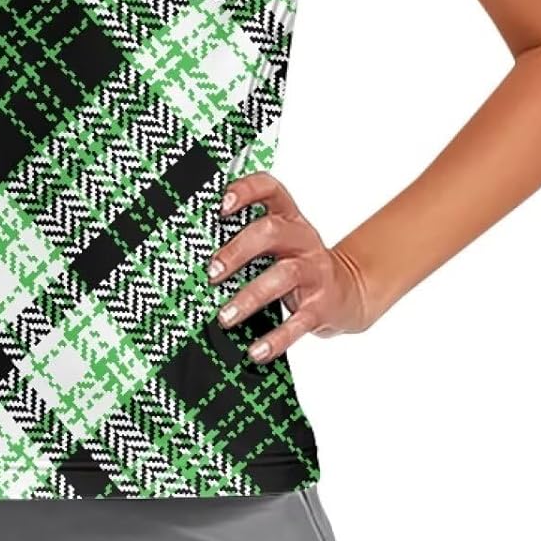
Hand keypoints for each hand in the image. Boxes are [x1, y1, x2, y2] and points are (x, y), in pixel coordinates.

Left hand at [207, 170, 375, 361]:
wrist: (348, 292)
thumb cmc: (297, 263)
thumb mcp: (279, 243)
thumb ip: (246, 238)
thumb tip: (192, 250)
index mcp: (288, 218)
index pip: (270, 189)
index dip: (246, 191)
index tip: (220, 205)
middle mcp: (302, 239)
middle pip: (270, 232)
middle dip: (237, 251)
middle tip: (211, 273)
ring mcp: (314, 271)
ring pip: (282, 276)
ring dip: (249, 297)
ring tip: (225, 317)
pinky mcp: (321, 305)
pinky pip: (298, 322)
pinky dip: (275, 340)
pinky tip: (256, 351)